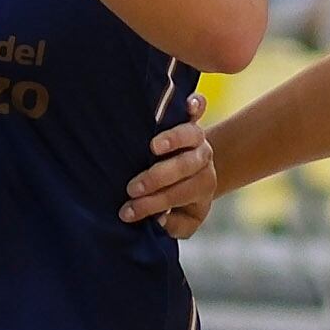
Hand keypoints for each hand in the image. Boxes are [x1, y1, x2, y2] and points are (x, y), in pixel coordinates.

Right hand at [121, 94, 216, 235]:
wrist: (195, 173)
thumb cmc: (181, 200)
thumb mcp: (183, 220)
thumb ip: (174, 225)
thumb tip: (161, 218)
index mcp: (202, 185)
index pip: (179, 194)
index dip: (152, 205)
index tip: (127, 212)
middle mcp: (202, 160)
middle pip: (185, 167)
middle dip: (157, 179)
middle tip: (131, 188)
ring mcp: (198, 138)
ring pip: (191, 136)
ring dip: (173, 141)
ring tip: (153, 147)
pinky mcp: (190, 118)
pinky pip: (198, 108)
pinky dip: (196, 105)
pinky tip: (190, 104)